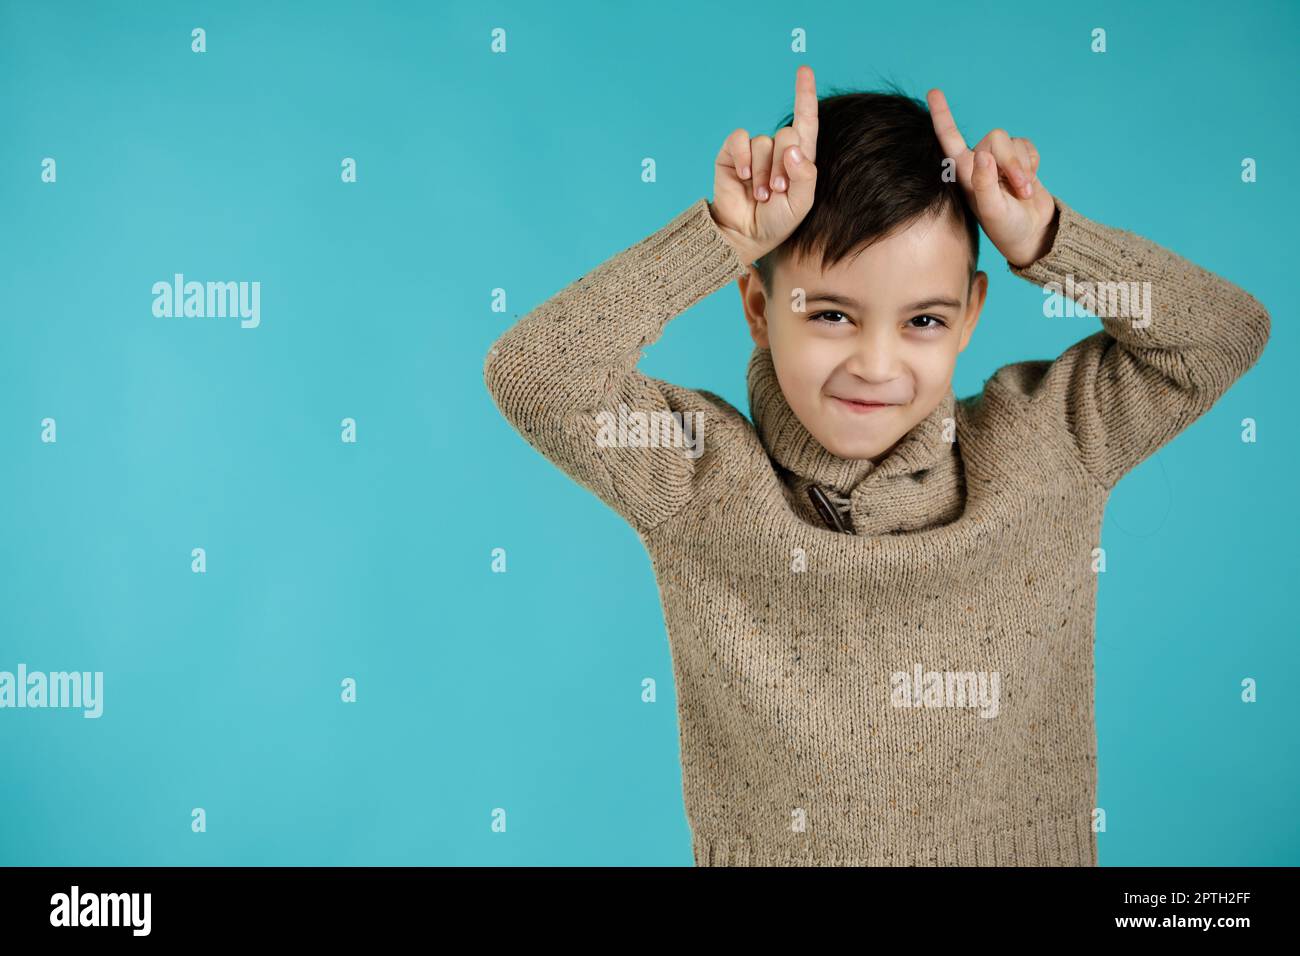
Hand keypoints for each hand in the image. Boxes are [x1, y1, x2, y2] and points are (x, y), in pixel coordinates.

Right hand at [710, 64, 818, 263]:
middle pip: (787, 134)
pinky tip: (745, 177)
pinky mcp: (732, 154)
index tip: (804, 70)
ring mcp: (754, 152)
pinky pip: (741, 140)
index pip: (806, 121)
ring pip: (764, 142)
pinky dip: (744, 157)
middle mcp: (777, 151)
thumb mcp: (801, 203)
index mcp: (799, 158)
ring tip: (760, 195)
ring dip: (763, 171)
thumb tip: (792, 149)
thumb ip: (805, 176)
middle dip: (783, 165)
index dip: (805, 95)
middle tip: (776, 191)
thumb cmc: (776, 222)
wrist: (745, 235)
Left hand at [926, 89, 1056, 267]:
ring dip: (1023, 167)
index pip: (949, 140)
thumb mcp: (993, 211)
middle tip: (1020, 189)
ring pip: (1013, 142)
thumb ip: (985, 184)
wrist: (1033, 233)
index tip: (932, 92)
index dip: (942, 116)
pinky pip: (1028, 145)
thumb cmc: (1007, 227)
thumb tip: (983, 156)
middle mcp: (979, 163)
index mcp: (964, 173)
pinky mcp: (1019, 159)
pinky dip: (1033, 163)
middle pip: (995, 138)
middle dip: (1011, 162)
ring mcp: (1000, 161)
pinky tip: (1030, 182)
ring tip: (1023, 192)